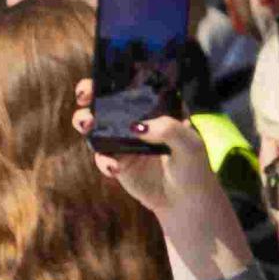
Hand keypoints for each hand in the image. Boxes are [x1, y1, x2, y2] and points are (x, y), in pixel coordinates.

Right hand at [71, 83, 247, 279]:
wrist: (187, 203)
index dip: (114, 77)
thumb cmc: (194, 168)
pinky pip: (101, 155)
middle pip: (104, 100)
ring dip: (85, 122)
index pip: (131, 85)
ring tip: (88, 126)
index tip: (103, 76)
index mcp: (154, 108)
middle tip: (84, 97)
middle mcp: (135, 121)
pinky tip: (114, 167)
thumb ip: (168, 130)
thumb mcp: (191, 144)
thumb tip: (137, 126)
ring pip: (94, 124)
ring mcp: (122, 141)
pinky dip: (103, 160)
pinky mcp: (116, 162)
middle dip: (88, 94)